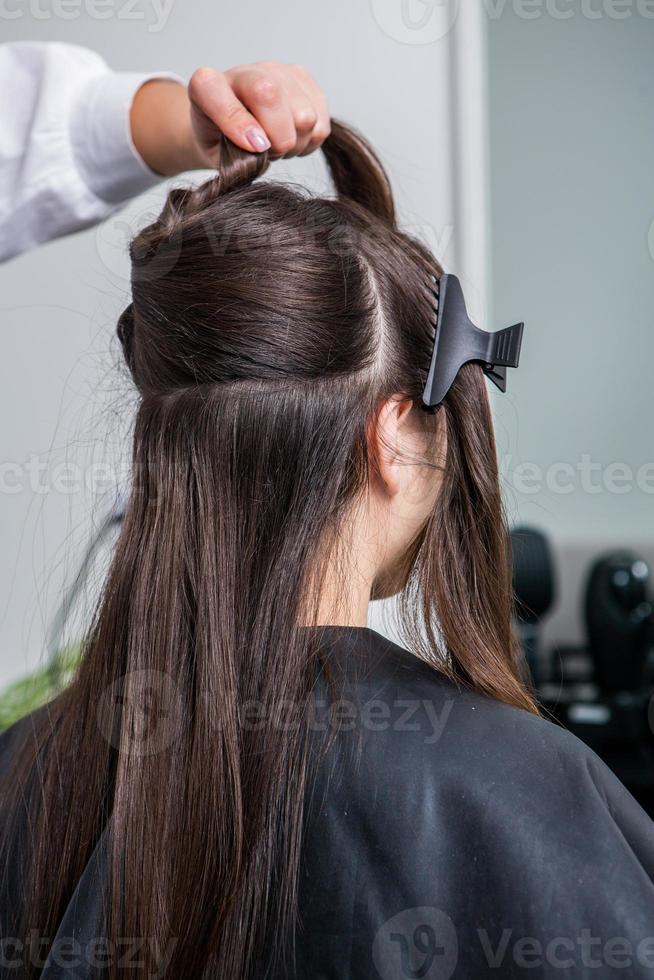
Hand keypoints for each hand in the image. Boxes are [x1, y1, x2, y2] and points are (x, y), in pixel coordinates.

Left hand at [130, 62, 329, 176]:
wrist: (233, 131)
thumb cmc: (222, 144)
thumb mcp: (214, 155)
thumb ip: (232, 153)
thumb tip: (262, 145)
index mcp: (208, 85)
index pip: (217, 93)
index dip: (240, 123)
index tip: (252, 147)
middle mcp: (245, 70)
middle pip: (272, 97)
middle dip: (276, 140)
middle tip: (266, 151)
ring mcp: (277, 71)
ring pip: (304, 116)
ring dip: (294, 143)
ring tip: (277, 145)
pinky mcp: (305, 82)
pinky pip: (321, 124)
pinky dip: (309, 141)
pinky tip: (291, 138)